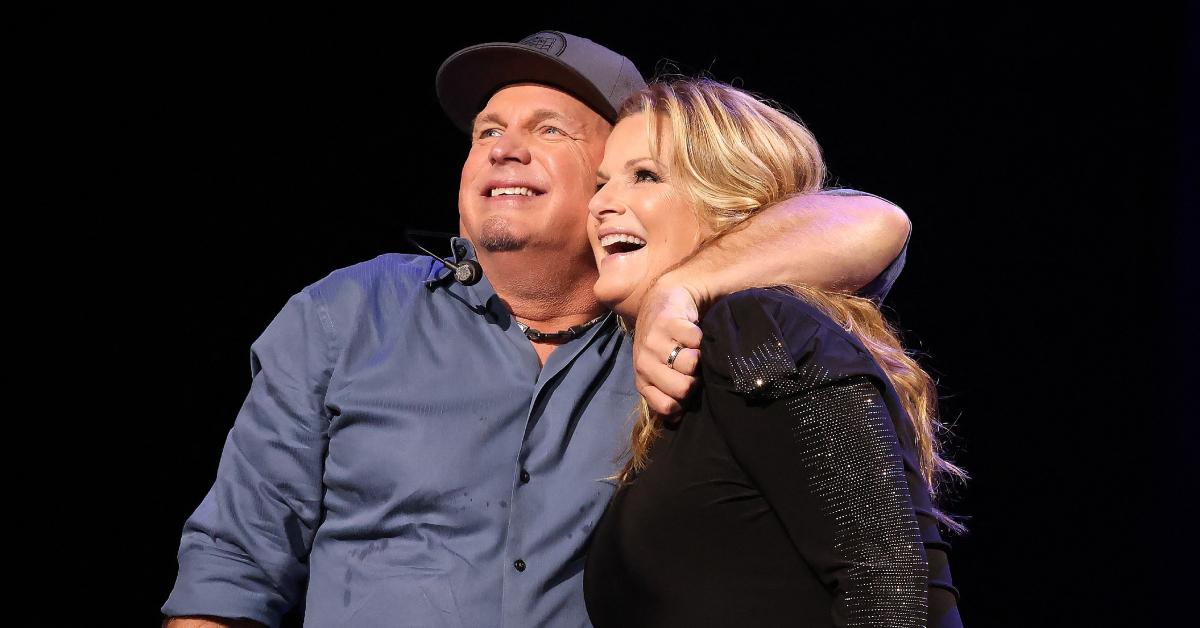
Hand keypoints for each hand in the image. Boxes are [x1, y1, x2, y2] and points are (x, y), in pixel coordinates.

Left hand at [633, 274, 703, 415]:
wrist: (661, 300)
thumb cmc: (665, 342)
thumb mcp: (660, 372)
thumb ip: (668, 395)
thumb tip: (679, 421)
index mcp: (643, 380)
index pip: (668, 407)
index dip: (685, 401)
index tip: (689, 386)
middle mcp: (644, 363)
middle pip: (683, 388)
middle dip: (696, 379)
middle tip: (696, 367)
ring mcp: (653, 341)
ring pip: (690, 365)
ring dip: (701, 358)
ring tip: (697, 350)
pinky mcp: (667, 321)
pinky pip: (695, 340)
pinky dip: (702, 338)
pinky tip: (696, 334)